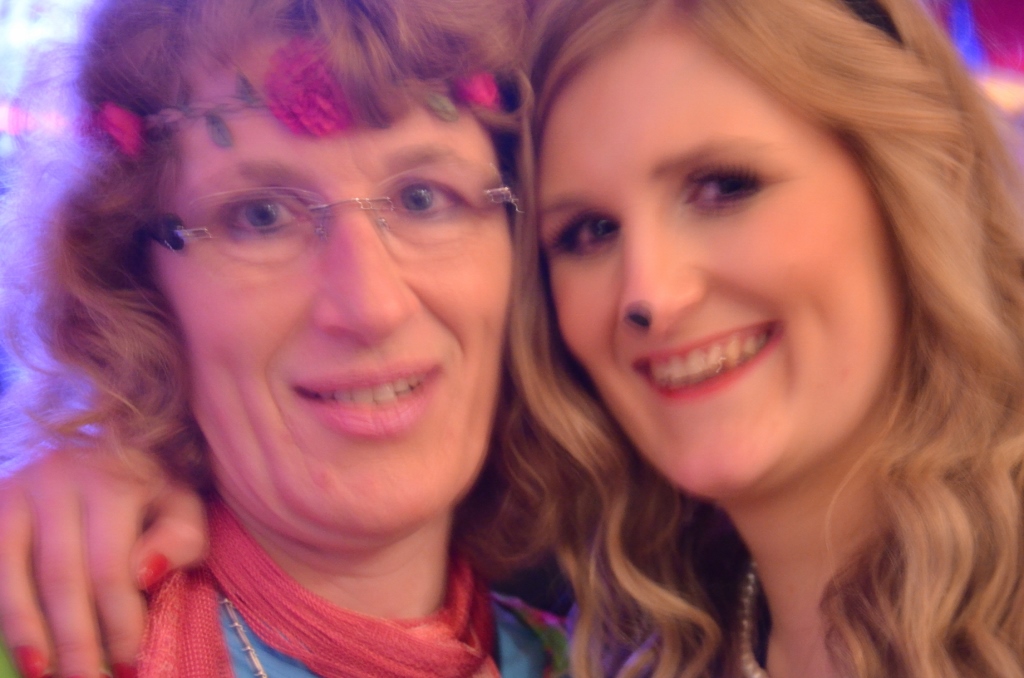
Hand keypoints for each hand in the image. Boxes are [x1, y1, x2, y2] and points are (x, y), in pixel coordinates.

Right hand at [0, 447, 206, 677]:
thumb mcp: (180, 504)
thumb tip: (146, 574)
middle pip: (62, 578)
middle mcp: (60, 478)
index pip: (112, 567)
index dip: (119, 623)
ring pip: (15, 577)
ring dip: (29, 634)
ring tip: (43, 675)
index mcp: (115, 479)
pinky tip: (20, 645)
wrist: (100, 446)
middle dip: (75, 641)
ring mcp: (18, 490)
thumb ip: (181, 537)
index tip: (128, 665)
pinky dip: (3, 610)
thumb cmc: (148, 489)